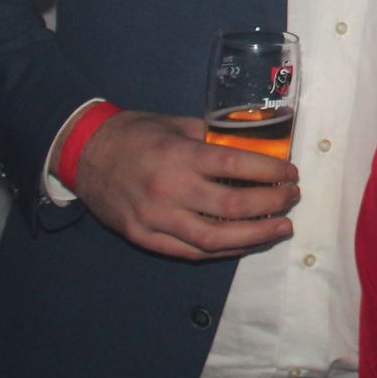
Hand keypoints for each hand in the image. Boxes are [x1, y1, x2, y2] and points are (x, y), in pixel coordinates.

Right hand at [71, 110, 299, 257]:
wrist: (84, 153)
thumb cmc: (134, 133)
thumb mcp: (175, 125)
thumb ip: (212, 138)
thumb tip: (253, 147)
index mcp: (180, 156)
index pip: (237, 166)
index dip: (270, 172)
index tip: (291, 173)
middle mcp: (170, 190)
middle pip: (233, 206)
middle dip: (271, 204)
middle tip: (292, 199)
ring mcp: (156, 219)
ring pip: (215, 240)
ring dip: (255, 236)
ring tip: (281, 228)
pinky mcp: (144, 238)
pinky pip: (191, 252)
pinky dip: (223, 251)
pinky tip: (246, 243)